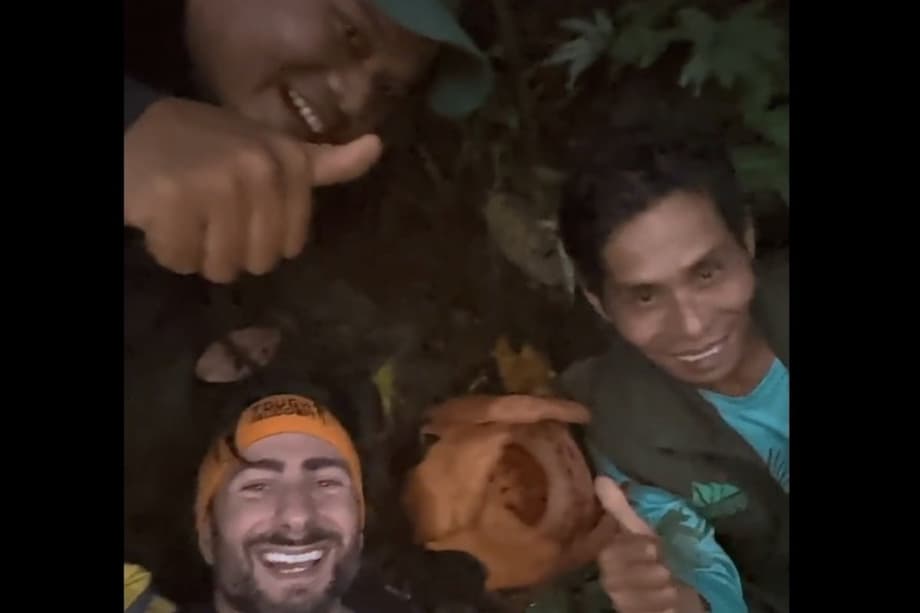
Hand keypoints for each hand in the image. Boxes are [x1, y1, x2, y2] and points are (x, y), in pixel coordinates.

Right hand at [124, 97, 382, 282]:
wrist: (137, 129)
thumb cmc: (213, 148)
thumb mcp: (274, 149)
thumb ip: (324, 162)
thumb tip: (378, 147)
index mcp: (289, 161)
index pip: (292, 244)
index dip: (265, 240)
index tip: (244, 211)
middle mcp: (259, 168)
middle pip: (259, 261)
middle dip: (231, 249)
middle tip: (211, 215)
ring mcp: (217, 182)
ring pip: (222, 267)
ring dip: (199, 253)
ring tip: (188, 216)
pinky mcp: (174, 199)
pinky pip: (183, 261)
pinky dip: (169, 250)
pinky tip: (163, 218)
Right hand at [595, 476, 706, 612]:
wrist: (675, 588)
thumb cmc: (655, 555)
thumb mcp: (641, 531)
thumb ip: (620, 509)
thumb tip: (601, 478)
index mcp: (608, 554)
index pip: (609, 553)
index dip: (632, 549)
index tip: (654, 547)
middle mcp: (608, 578)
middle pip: (616, 577)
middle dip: (646, 572)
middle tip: (665, 569)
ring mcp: (619, 600)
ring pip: (629, 598)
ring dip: (656, 592)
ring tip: (671, 587)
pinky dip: (659, 609)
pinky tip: (670, 604)